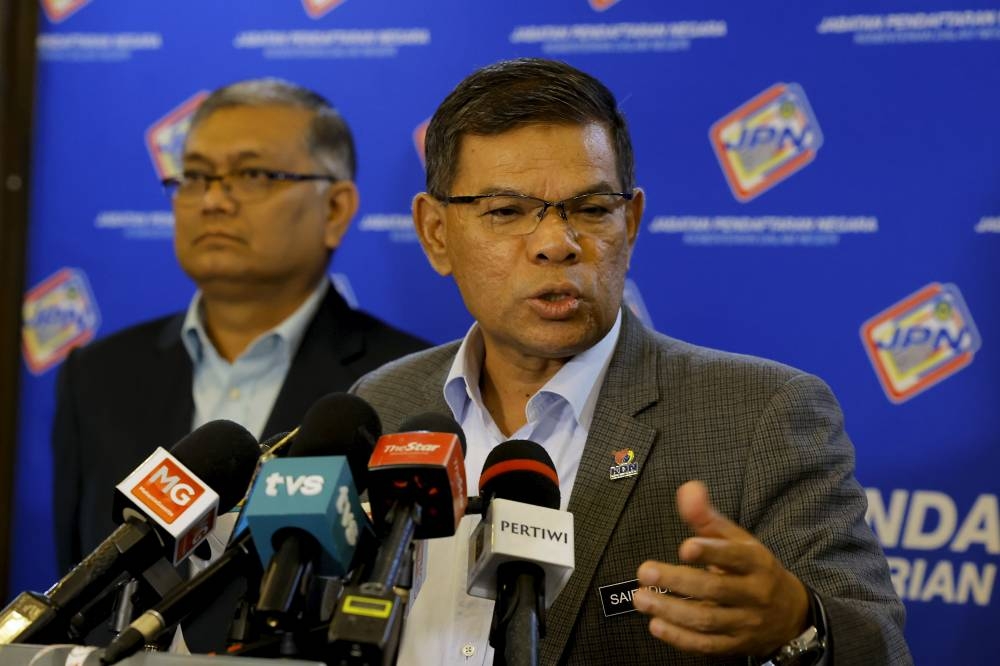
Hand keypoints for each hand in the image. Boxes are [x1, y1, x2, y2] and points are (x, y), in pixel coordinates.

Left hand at [632, 480, 809, 655]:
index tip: (684, 548)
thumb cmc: (753, 569)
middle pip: (715, 590)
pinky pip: (706, 645)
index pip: (734, 557)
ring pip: (707, 620)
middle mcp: (754, 594)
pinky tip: (656, 625)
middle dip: (678, 581)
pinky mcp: (735, 645)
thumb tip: (687, 490)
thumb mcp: (738, 540)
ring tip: (641, 598)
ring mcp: (745, 623)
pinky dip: (680, 638)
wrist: (790, 613)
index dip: (710, 553)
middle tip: (645, 571)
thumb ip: (708, 517)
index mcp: (756, 563)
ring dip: (671, 610)